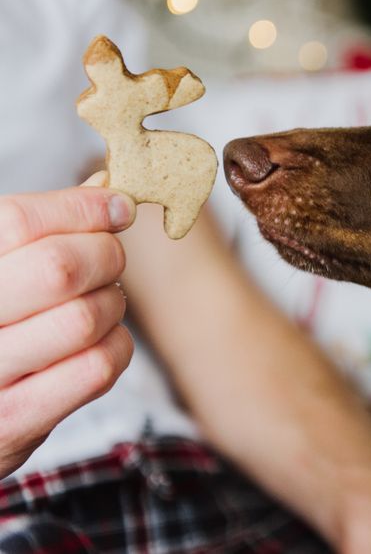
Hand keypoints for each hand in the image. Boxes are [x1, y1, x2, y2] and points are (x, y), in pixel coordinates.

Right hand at [0, 174, 135, 477]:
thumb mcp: (2, 269)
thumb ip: (44, 230)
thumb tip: (106, 188)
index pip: (20, 220)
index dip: (83, 207)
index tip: (118, 206)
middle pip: (60, 267)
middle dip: (106, 255)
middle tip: (109, 259)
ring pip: (86, 318)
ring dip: (112, 304)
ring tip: (99, 303)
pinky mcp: (11, 424)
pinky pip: (96, 368)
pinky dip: (115, 345)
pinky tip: (98, 341)